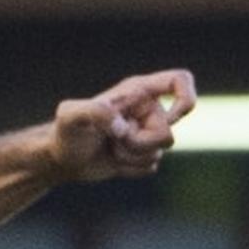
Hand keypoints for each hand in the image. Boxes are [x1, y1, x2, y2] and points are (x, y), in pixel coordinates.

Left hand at [44, 71, 196, 182]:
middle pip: (167, 134)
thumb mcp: (70, 116)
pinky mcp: (143, 153)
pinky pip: (152, 167)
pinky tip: (113, 160)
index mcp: (138, 90)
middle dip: (139, 144)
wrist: (62, 158)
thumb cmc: (65, 132)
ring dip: (132, 157)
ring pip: (160, 152)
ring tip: (110, 148)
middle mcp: (147, 109)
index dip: (186, 98)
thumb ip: (94, 113)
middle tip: (112, 139)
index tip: (172, 117)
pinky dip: (130, 169)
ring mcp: (147, 132)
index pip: (179, 80)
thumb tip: (122, 126)